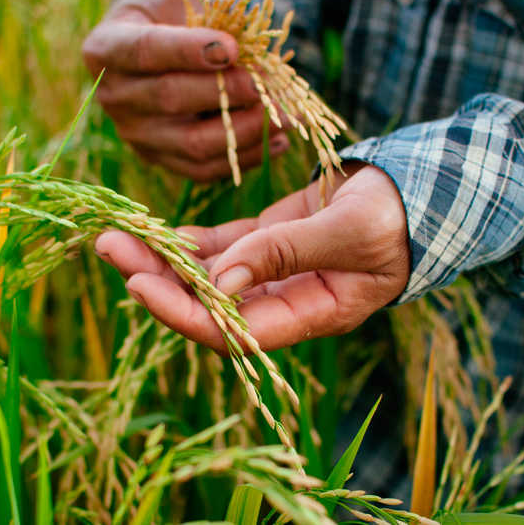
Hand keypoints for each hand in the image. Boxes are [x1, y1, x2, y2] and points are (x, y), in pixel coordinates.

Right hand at [82, 0, 289, 180]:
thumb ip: (209, 15)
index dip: (188, 51)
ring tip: (283, 114)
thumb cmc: (173, 16)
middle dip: (227, 91)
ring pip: (192, 143)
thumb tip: (249, 45)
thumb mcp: (180, 0)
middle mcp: (113, 96)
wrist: (158, 49)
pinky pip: (203, 169)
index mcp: (106, 47)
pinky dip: (246, 157)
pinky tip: (278, 140)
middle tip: (265, 82)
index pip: (145, 51)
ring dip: (245, 130)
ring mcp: (135, 134)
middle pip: (170, 99)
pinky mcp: (160, 159)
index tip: (232, 48)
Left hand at [94, 164, 410, 352]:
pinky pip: (216, 249)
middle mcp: (280, 303)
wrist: (414, 193)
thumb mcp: (351, 233)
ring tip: (114, 234)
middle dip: (156, 279)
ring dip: (160, 258)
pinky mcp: (263, 245)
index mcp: (308, 314)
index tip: (138, 283)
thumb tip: (222, 280)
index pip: (233, 331)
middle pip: (206, 303)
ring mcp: (269, 275)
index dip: (183, 312)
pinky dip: (185, 242)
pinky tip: (153, 231)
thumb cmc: (398, 217)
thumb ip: (286, 254)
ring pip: (204, 275)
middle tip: (109, 247)